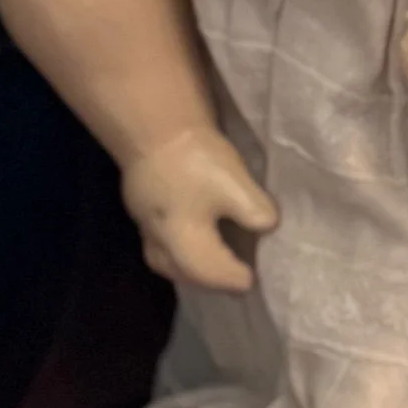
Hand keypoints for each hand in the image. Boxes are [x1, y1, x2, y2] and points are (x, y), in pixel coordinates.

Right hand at [121, 125, 276, 292]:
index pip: (209, 272)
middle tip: (234, 281)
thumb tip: (267, 228)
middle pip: (182, 272)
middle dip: (208, 281)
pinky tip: (193, 240)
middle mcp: (159, 239)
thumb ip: (255, 212)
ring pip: (165, 260)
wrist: (153, 125)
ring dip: (189, 269)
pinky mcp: (140, 206)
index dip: (232, 279)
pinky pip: (159, 243)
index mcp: (182, 240)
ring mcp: (144, 223)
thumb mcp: (236, 185)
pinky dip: (178, 251)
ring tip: (213, 266)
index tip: (251, 281)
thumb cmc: (195, 159)